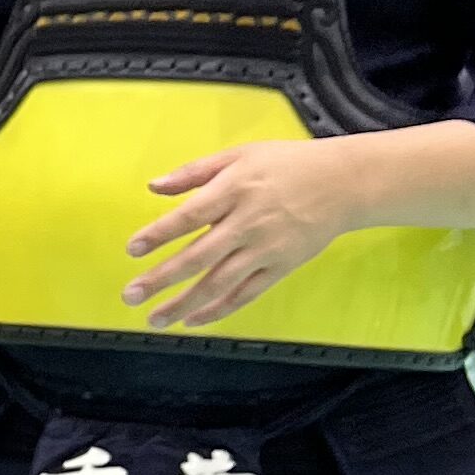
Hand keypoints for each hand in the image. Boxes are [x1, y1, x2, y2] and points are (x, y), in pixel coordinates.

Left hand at [126, 143, 355, 330]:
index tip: (133, 249)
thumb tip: (154, 186)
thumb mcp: (240, 155)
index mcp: (235, 190)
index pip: (190, 216)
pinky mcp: (281, 268)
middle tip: (131, 295)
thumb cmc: (287, 164)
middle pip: (199, 257)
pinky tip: (193, 320)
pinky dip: (219, 311)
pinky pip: (246, 295)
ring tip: (155, 319)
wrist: (343, 184)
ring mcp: (265, 250)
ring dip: (184, 304)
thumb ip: (194, 172)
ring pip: (219, 283)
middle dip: (161, 279)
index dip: (159, 234)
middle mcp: (248, 223)